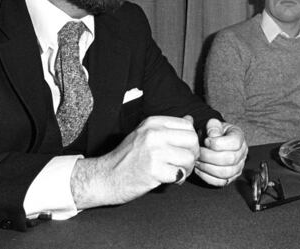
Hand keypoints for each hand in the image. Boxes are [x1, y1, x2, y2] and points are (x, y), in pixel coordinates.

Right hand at [69, 116, 198, 208]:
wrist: (106, 177)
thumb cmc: (127, 157)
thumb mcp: (144, 134)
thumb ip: (167, 128)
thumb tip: (190, 120)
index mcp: (152, 123)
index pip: (187, 125)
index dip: (190, 140)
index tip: (184, 149)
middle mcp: (153, 134)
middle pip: (192, 140)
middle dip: (193, 154)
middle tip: (185, 163)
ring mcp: (153, 152)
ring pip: (189, 158)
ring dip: (187, 169)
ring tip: (177, 172)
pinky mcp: (154, 171)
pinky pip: (180, 174)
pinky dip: (179, 179)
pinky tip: (170, 179)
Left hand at [194, 118, 247, 186]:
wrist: (213, 141)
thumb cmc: (213, 133)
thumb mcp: (213, 124)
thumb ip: (213, 126)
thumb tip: (212, 134)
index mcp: (239, 137)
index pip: (235, 143)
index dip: (218, 143)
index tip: (206, 141)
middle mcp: (242, 153)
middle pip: (230, 159)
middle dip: (210, 157)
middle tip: (198, 153)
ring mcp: (238, 167)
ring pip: (225, 173)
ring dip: (208, 168)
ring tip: (197, 161)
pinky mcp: (231, 177)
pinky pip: (221, 182)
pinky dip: (207, 177)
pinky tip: (199, 169)